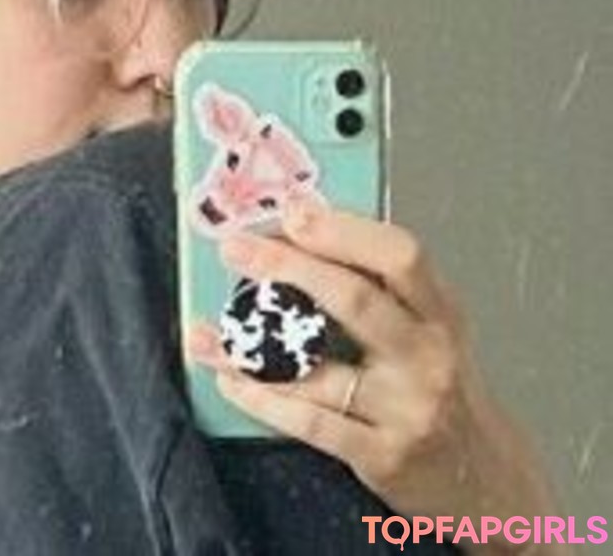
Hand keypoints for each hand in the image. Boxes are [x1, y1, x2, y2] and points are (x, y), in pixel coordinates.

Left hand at [185, 199, 565, 554]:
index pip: (400, 255)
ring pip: (319, 367)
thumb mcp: (429, 328)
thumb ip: (379, 286)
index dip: (344, 229)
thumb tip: (299, 230)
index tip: (292, 210)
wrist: (487, 482)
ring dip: (251, 347)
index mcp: (439, 312)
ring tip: (205, 329)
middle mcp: (428, 355)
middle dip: (288, 268)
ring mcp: (407, 408)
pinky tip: (229, 379)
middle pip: (355, 300)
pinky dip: (263, 398)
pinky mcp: (382, 455)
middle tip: (236, 248)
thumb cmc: (441, 387)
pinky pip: (311, 421)